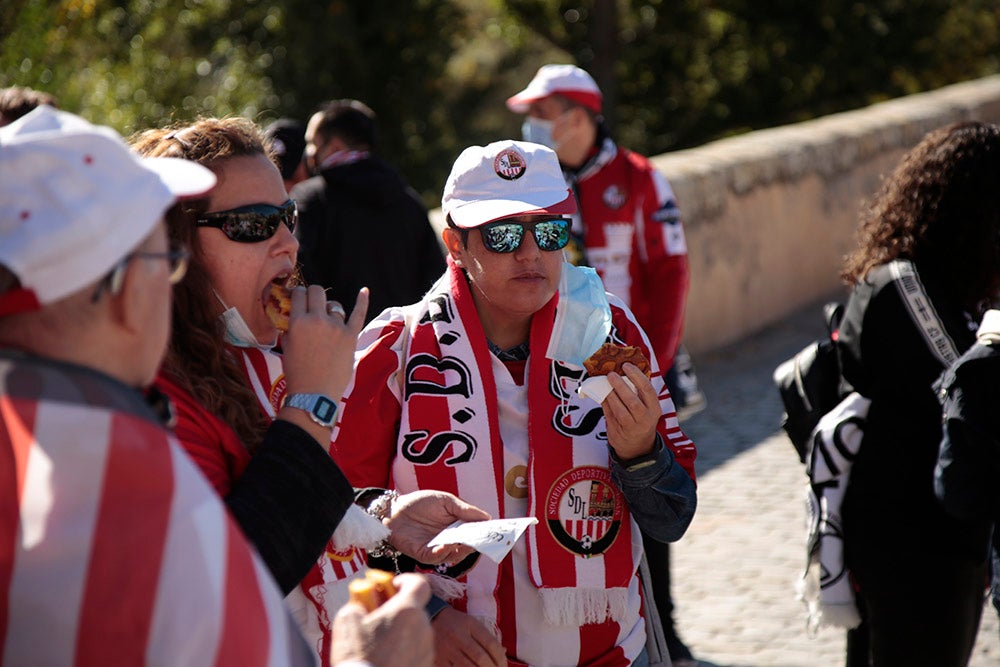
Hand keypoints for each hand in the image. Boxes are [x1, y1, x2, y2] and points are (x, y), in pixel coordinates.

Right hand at [282, 285, 368, 400]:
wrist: (314, 394)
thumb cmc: (297, 372)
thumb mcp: (287, 346)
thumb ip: (290, 327)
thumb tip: (294, 316)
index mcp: (299, 322)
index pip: (300, 294)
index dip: (299, 294)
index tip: (299, 299)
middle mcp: (318, 320)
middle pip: (317, 292)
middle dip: (313, 295)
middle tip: (312, 303)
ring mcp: (337, 327)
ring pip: (334, 305)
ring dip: (329, 309)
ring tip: (327, 319)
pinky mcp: (351, 335)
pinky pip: (358, 313)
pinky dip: (362, 301)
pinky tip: (364, 291)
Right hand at [331, 573, 432, 666]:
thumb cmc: (359, 658)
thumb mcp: (346, 622)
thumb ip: (357, 604)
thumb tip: (360, 604)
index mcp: (407, 611)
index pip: (419, 583)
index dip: (405, 580)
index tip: (391, 586)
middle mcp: (423, 628)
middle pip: (415, 609)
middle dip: (397, 610)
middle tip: (378, 617)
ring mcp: (426, 650)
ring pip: (415, 632)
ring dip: (400, 632)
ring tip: (378, 644)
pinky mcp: (425, 666)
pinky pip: (415, 651)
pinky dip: (403, 651)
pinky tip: (385, 659)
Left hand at [386, 490, 490, 563]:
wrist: (394, 509)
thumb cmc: (420, 503)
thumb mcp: (445, 501)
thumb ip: (465, 510)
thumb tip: (487, 518)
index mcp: (458, 526)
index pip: (476, 533)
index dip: (485, 534)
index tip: (495, 533)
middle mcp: (450, 539)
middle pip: (468, 547)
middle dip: (475, 544)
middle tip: (480, 539)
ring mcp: (438, 548)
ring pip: (455, 555)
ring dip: (459, 549)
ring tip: (462, 541)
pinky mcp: (424, 554)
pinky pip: (437, 558)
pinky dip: (442, 553)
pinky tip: (445, 545)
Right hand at [432, 607, 505, 666]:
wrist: (431, 618)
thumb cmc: (456, 622)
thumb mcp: (473, 623)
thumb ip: (487, 637)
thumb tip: (504, 652)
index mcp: (470, 625)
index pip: (491, 644)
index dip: (501, 658)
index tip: (503, 665)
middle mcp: (459, 636)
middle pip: (480, 657)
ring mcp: (447, 648)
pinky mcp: (438, 659)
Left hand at [602, 363, 660, 459]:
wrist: (637, 446)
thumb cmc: (641, 419)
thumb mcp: (647, 407)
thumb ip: (638, 392)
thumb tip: (621, 370)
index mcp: (654, 409)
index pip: (647, 390)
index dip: (636, 376)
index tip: (626, 365)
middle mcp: (645, 419)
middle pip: (632, 401)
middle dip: (620, 386)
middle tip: (611, 374)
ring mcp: (631, 428)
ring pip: (619, 410)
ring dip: (610, 395)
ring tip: (604, 383)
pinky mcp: (617, 432)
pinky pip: (609, 415)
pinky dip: (604, 403)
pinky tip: (600, 394)